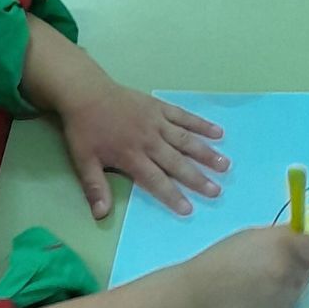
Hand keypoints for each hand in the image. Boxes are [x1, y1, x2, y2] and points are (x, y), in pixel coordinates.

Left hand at [59, 82, 227, 218]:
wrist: (86, 92)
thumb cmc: (85, 130)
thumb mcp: (83, 161)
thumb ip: (95, 188)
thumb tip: (101, 215)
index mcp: (132, 156)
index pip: (156, 180)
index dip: (172, 195)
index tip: (188, 209)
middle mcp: (149, 141)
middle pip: (177, 163)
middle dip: (197, 178)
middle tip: (216, 191)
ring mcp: (157, 122)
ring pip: (185, 140)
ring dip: (206, 153)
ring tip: (225, 165)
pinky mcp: (160, 107)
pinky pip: (184, 117)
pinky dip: (201, 124)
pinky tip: (218, 132)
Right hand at [188, 225, 308, 307]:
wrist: (201, 293)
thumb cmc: (222, 258)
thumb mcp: (252, 236)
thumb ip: (281, 237)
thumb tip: (303, 241)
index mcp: (282, 245)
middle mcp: (288, 270)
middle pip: (308, 268)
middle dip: (296, 266)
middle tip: (270, 266)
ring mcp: (285, 295)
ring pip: (299, 287)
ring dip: (288, 283)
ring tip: (260, 283)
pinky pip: (287, 304)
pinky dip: (278, 300)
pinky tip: (256, 297)